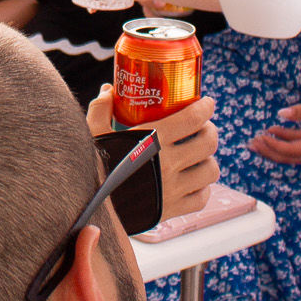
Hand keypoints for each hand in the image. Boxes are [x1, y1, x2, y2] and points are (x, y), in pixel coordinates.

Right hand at [88, 84, 219, 220]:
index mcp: (153, 140)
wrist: (89, 207)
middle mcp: (168, 164)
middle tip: (204, 127)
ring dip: (208, 159)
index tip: (207, 103)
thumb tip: (108, 91)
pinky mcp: (172, 210)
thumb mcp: (93, 132)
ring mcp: (173, 189)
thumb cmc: (92, 167)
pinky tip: (193, 181)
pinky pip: (202, 197)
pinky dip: (202, 187)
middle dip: (210, 131)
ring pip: (210, 170)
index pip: (193, 119)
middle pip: (208, 143)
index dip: (205, 108)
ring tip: (200, 155)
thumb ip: (101, 108)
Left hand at [250, 96, 300, 162]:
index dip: (274, 146)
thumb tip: (281, 113)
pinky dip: (284, 137)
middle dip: (269, 151)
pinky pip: (297, 142)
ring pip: (290, 151)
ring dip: (274, 146)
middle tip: (251, 144)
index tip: (260, 137)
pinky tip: (272, 129)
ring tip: (256, 140)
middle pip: (288, 157)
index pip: (291, 151)